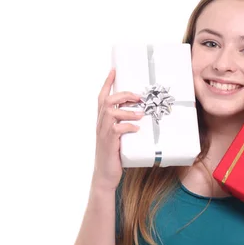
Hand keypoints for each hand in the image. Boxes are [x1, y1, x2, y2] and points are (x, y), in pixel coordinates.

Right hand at [93, 68, 143, 190]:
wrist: (105, 175)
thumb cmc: (114, 155)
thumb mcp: (118, 137)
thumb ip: (124, 125)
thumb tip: (141, 116)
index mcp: (102, 121)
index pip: (101, 97)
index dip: (107, 83)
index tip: (114, 70)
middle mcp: (100, 124)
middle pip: (107, 101)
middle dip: (123, 95)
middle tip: (138, 97)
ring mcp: (103, 133)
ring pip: (111, 113)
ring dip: (127, 111)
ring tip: (140, 114)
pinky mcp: (109, 143)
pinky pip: (117, 129)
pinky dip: (128, 127)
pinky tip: (136, 129)